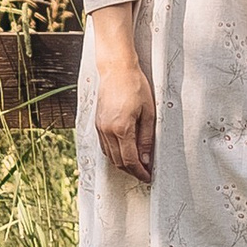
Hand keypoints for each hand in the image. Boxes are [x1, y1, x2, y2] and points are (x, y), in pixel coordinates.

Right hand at [92, 35, 155, 183]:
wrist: (116, 69)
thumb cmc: (135, 86)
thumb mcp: (148, 113)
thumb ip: (146, 138)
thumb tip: (146, 159)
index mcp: (121, 129)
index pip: (130, 160)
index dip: (140, 172)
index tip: (148, 177)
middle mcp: (107, 131)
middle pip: (119, 162)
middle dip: (132, 171)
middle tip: (145, 172)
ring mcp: (100, 128)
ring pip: (110, 156)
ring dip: (123, 164)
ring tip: (137, 164)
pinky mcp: (97, 124)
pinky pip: (105, 147)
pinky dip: (115, 154)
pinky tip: (125, 152)